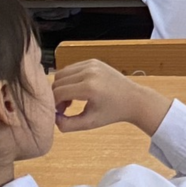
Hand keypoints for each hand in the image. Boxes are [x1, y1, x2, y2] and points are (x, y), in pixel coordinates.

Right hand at [52, 60, 169, 135]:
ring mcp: (92, 64)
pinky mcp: (93, 61)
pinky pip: (71, 68)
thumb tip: (52, 118)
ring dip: (61, 87)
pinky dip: (69, 79)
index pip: (57, 92)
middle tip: (64, 108)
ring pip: (62, 73)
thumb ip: (67, 124)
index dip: (53, 104)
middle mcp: (89, 72)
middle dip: (56, 96)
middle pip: (57, 81)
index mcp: (89, 87)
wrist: (133, 99)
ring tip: (70, 100)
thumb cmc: (112, 113)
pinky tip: (77, 91)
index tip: (59, 113)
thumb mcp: (89, 123)